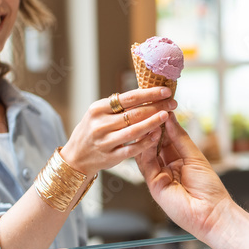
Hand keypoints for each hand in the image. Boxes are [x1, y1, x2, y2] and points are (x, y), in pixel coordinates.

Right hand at [59, 88, 175, 174]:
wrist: (76, 157)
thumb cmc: (92, 130)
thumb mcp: (98, 114)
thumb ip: (119, 106)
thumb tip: (147, 93)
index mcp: (98, 108)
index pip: (128, 98)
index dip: (149, 94)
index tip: (165, 90)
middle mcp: (100, 124)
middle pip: (134, 113)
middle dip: (157, 106)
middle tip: (173, 103)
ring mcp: (105, 141)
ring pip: (134, 130)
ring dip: (153, 122)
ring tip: (167, 116)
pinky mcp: (110, 157)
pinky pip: (132, 149)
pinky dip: (145, 143)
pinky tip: (157, 136)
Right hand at [135, 114, 233, 239]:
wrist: (211, 212)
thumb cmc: (209, 188)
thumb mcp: (195, 156)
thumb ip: (180, 138)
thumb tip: (170, 118)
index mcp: (178, 159)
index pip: (166, 137)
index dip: (162, 123)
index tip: (159, 107)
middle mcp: (166, 166)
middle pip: (154, 143)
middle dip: (151, 127)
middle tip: (148, 109)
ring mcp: (158, 175)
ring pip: (146, 152)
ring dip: (146, 136)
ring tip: (147, 119)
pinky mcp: (153, 184)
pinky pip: (146, 164)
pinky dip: (145, 149)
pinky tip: (147, 136)